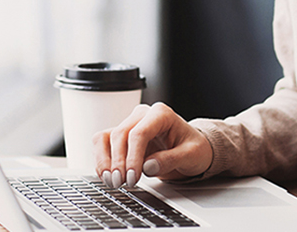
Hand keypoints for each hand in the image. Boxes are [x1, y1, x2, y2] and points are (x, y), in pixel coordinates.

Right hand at [92, 102, 212, 187]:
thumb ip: (171, 159)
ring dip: (104, 161)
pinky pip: (103, 145)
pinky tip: (107, 176)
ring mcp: (130, 125)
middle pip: (120, 135)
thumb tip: (148, 167)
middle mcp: (142, 116)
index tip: (133, 177)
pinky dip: (102, 161)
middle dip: (118, 162)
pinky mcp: (122, 138)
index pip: (139, 133)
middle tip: (121, 183)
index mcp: (161, 114)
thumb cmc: (194, 148)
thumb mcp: (192, 155)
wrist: (191, 150)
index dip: (133, 156)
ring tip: (111, 181)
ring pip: (105, 137)